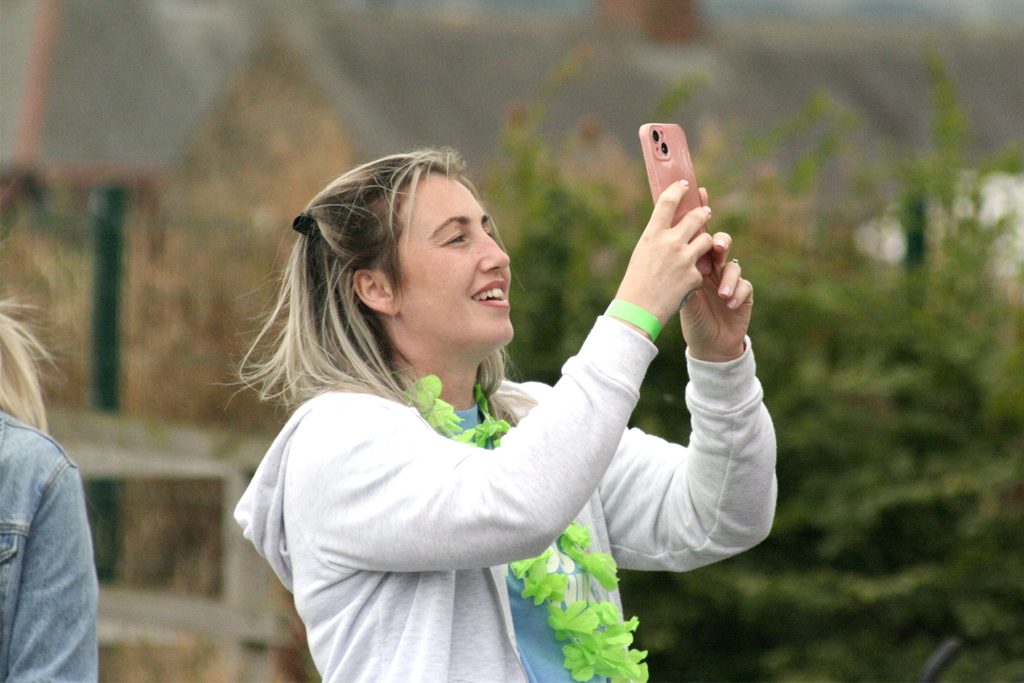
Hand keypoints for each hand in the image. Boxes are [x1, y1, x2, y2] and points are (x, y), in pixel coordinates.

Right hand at [614, 181, 713, 330]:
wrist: (638, 310)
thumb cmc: (635, 283)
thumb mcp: (642, 254)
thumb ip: (657, 239)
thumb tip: (671, 227)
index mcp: (652, 235)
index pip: (668, 202)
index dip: (678, 190)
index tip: (685, 184)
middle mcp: (670, 242)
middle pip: (696, 217)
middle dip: (703, 213)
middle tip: (705, 212)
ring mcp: (684, 259)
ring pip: (707, 240)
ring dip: (706, 242)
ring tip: (702, 247)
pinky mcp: (694, 276)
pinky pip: (701, 268)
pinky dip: (695, 274)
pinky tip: (685, 283)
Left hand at [680, 230, 752, 361]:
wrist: (709, 346)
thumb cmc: (693, 322)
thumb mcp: (685, 302)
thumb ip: (685, 283)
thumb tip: (680, 265)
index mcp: (696, 268)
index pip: (699, 246)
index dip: (700, 238)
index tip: (695, 238)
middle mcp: (714, 271)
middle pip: (721, 246)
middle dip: (721, 243)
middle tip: (718, 247)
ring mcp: (730, 282)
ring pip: (734, 267)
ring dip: (728, 279)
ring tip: (722, 295)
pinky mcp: (744, 295)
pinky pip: (745, 286)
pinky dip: (738, 294)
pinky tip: (729, 305)